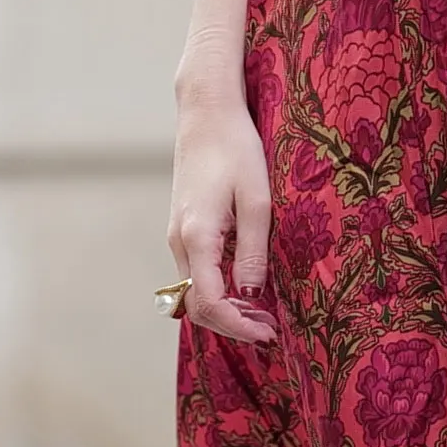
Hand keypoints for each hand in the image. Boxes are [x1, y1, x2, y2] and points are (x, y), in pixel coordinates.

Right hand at [168, 84, 281, 343]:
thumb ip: (253, 250)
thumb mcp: (257, 199)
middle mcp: (179, 240)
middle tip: (269, 330)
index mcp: (196, 236)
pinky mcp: (184, 226)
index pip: (209, 302)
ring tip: (263, 314)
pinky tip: (247, 286)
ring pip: (194, 290)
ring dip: (225, 308)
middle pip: (196, 304)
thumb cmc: (235, 147)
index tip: (268, 334)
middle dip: (231, 324)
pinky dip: (218, 288)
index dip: (237, 325)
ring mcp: (177, 234)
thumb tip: (252, 293)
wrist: (206, 112)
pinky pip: (196, 271)